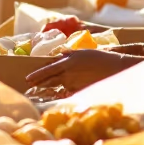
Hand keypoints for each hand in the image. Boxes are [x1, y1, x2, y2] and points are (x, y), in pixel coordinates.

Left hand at [25, 49, 143, 94]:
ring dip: (55, 86)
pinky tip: (71, 89)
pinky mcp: (80, 90)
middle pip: (50, 80)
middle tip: (31, 84)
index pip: (47, 70)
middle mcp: (68, 74)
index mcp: (66, 63)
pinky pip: (71, 91)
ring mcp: (74, 84)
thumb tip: (59, 56)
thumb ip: (68, 55)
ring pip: (60, 86)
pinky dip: (69, 90)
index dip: (37, 74)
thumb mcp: (81, 52)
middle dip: (39, 82)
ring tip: (50, 85)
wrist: (115, 68)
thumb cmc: (99, 58)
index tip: (28, 78)